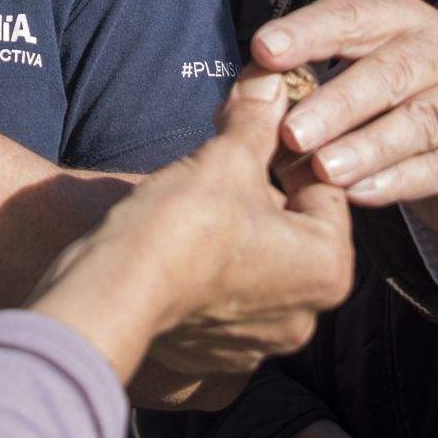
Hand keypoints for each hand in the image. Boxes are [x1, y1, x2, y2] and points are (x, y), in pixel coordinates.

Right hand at [24, 73, 353, 390]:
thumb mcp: (225, 158)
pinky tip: (178, 248)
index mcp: (329, 270)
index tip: (259, 130)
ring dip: (236, 236)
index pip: (323, 190)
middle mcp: (305, 318)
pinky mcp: (214, 359)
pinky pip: (223, 304)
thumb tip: (272, 78)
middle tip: (224, 162)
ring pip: (257, 268)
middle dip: (262, 195)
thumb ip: (256, 118)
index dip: (288, 151)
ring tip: (197, 205)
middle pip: (291, 234)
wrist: (109, 291)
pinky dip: (208, 276)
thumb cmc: (180, 225)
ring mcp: (258, 345)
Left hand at [254, 0, 437, 237]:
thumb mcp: (360, 80)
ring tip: (325, 172)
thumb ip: (309, 84)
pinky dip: (399, 183)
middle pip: (391, 70)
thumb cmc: (398, 107)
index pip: (353, 16)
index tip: (264, 51)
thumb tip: (240, 105)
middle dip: (338, 102)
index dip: (308, 32)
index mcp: (403, 19)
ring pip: (421, 122)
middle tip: (292, 134)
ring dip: (368, 148)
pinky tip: (361, 196)